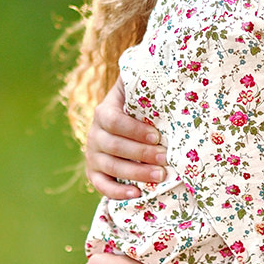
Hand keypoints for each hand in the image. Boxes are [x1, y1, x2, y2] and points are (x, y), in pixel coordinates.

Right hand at [85, 79, 167, 198]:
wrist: (122, 121)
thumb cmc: (139, 105)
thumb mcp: (137, 90)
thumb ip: (145, 83)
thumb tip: (170, 69)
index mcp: (104, 112)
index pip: (113, 121)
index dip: (134, 130)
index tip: (157, 136)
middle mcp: (94, 134)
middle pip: (114, 147)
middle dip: (141, 154)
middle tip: (165, 158)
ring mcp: (93, 155)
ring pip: (110, 167)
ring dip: (135, 173)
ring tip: (159, 175)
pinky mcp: (94, 172)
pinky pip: (100, 186)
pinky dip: (116, 192)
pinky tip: (137, 194)